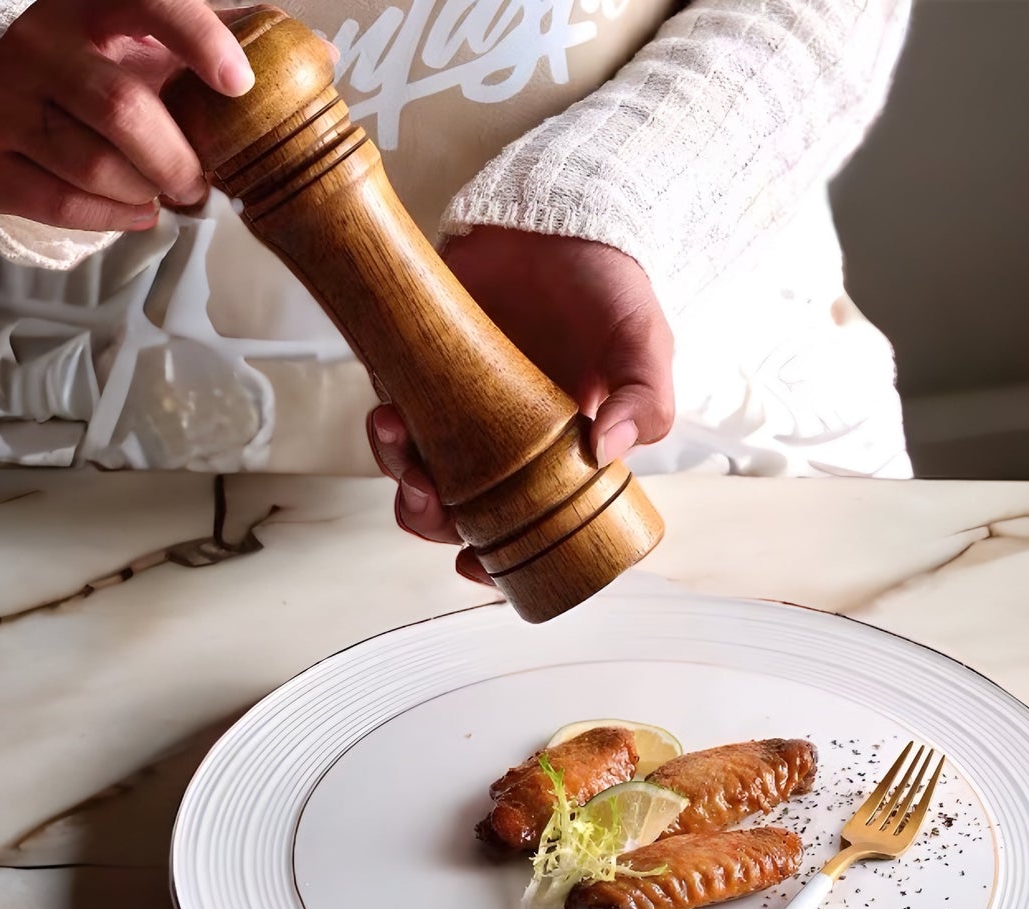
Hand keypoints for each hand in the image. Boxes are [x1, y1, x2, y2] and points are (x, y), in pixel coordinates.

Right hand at [0, 0, 255, 231]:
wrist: (27, 105)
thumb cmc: (118, 74)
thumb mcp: (166, 48)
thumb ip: (236, 44)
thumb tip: (320, 56)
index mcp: (91, 2)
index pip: (148, 0)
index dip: (198, 38)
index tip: (239, 83)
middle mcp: (37, 41)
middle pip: (120, 108)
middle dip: (177, 162)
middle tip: (199, 184)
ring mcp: (2, 97)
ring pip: (94, 167)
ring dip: (148, 193)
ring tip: (162, 189)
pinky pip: (62, 205)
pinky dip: (113, 218)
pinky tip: (135, 207)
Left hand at [367, 226, 673, 586]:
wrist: (556, 218)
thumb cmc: (608, 289)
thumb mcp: (645, 344)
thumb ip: (646, 399)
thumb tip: (611, 448)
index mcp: (560, 462)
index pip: (526, 533)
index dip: (497, 565)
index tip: (477, 570)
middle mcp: (504, 447)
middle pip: (455, 515)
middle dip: (432, 519)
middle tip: (431, 495)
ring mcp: (457, 409)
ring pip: (413, 470)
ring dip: (397, 468)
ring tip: (398, 432)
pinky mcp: (417, 368)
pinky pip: (389, 410)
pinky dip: (382, 418)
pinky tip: (389, 398)